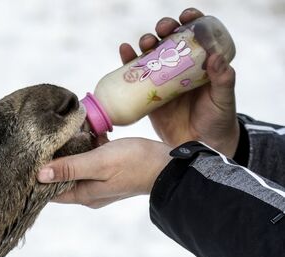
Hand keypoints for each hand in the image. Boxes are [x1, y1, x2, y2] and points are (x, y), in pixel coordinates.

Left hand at [37, 138, 171, 207]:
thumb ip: (70, 168)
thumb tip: (39, 174)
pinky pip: (91, 157)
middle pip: (62, 176)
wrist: (170, 166)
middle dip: (54, 160)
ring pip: (76, 165)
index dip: (38, 176)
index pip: (50, 190)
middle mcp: (89, 192)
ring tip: (64, 132)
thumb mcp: (98, 163)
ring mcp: (100, 181)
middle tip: (44, 140)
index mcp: (83, 195)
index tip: (29, 159)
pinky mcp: (110, 169)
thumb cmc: (135, 164)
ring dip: (71, 150)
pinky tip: (87, 131)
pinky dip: (87, 145)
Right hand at [119, 8, 238, 156]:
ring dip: (145, 42)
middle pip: (169, 41)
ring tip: (144, 42)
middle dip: (164, 29)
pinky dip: (127, 61)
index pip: (196, 36)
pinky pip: (134, 76)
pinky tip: (124, 51)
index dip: (191, 22)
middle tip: (163, 29)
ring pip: (150, 55)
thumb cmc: (217, 121)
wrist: (199, 147)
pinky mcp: (147, 95)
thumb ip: (223, 80)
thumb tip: (216, 57)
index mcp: (201, 64)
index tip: (187, 17)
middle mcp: (180, 69)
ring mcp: (162, 81)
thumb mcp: (223, 99)